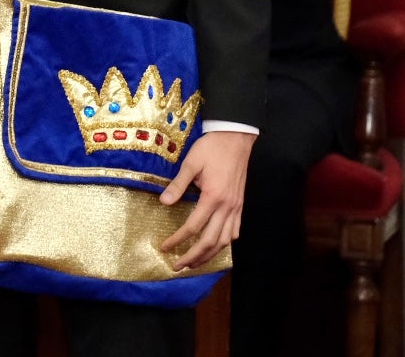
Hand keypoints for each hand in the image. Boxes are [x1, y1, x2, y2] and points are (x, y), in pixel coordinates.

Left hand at [159, 130, 252, 269]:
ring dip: (209, 255)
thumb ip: (178, 184)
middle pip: (210, 241)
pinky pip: (235, 231)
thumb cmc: (212, 148)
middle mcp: (227, 207)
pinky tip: (216, 247)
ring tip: (195, 263)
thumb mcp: (191, 163)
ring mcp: (236, 207)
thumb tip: (164, 202)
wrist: (236, 138)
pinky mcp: (240, 205)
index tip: (165, 247)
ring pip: (224, 241)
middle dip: (193, 257)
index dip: (178, 239)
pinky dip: (225, 243)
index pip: (193, 227)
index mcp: (213, 197)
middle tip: (178, 266)